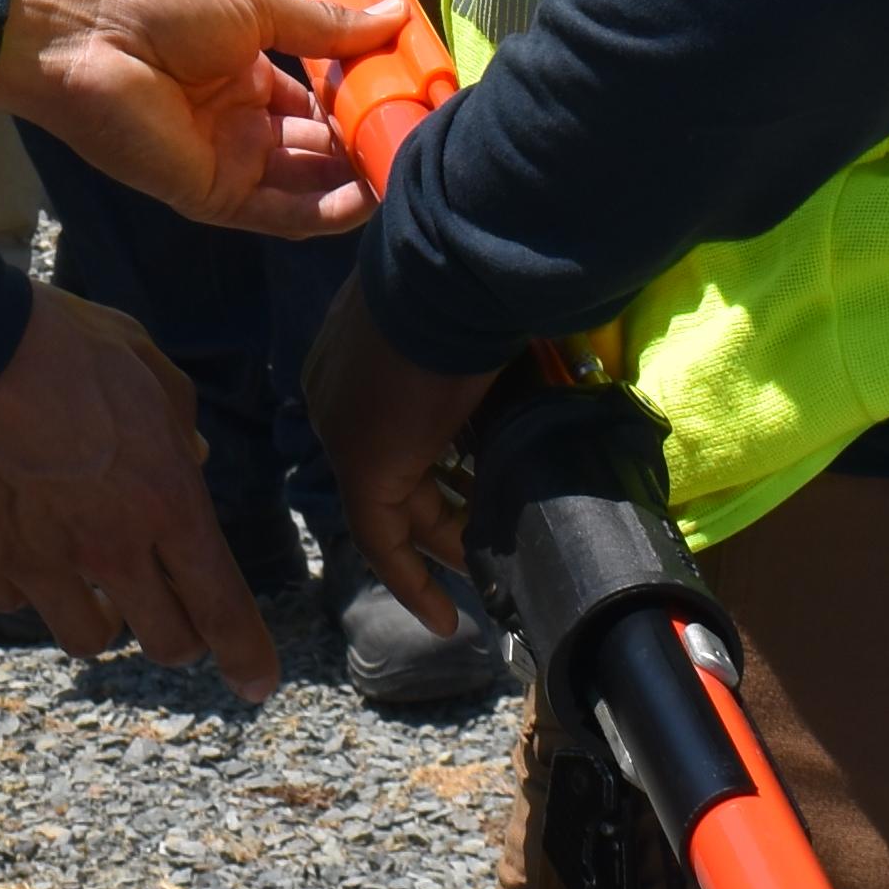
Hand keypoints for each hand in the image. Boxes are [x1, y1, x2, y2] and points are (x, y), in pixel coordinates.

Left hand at [0, 0, 378, 238]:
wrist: (86, 39)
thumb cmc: (162, 9)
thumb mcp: (254, 9)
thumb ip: (323, 26)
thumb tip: (394, 15)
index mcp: (249, 72)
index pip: (320, 97)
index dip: (362, 98)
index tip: (415, 96)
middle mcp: (243, 121)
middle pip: (319, 144)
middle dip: (366, 143)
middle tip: (421, 139)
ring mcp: (230, 161)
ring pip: (307, 183)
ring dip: (355, 180)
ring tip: (408, 169)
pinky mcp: (213, 196)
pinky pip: (278, 212)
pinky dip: (323, 211)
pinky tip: (367, 199)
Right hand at [0, 287, 286, 698]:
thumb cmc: (49, 340)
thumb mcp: (137, 356)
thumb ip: (175, 416)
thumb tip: (191, 454)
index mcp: (164, 500)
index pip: (221, 606)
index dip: (247, 656)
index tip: (256, 684)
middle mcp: (109, 548)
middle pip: (165, 641)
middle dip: (177, 636)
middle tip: (166, 610)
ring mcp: (41, 563)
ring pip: (88, 639)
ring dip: (100, 619)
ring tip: (89, 584)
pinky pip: (14, 601)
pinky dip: (23, 585)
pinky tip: (17, 546)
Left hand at [299, 269, 500, 640]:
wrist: (454, 270)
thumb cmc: (479, 284)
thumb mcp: (478, 325)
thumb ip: (492, 355)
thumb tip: (553, 354)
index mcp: (354, 354)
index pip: (392, 427)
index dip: (433, 465)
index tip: (470, 492)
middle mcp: (335, 394)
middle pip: (392, 471)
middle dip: (442, 514)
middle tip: (488, 545)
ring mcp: (343, 431)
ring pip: (390, 507)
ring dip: (439, 544)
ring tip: (485, 573)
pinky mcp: (363, 467)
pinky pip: (381, 539)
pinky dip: (411, 580)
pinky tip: (446, 618)